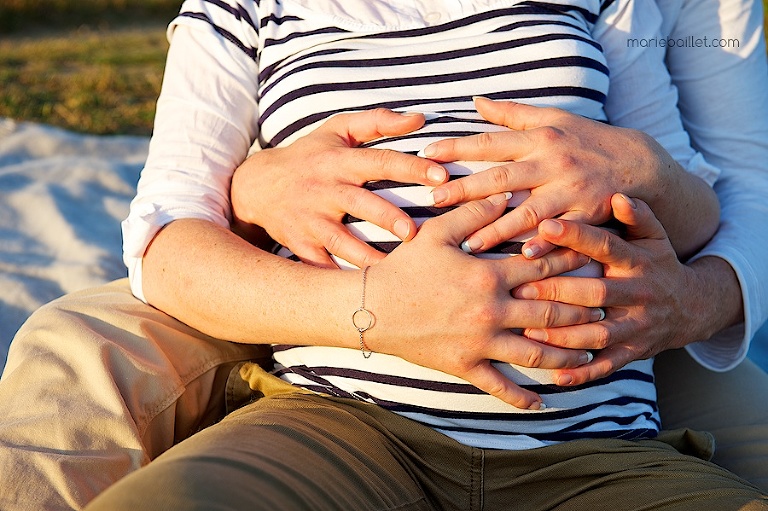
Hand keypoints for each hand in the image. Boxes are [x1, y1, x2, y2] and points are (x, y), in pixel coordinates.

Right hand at [231, 109, 447, 267]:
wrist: (257, 186)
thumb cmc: (309, 156)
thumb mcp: (338, 130)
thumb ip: (378, 122)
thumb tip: (420, 118)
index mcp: (339, 161)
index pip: (379, 160)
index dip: (411, 167)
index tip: (441, 176)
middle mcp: (325, 190)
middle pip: (360, 203)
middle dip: (387, 218)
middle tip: (414, 232)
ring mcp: (311, 220)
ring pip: (342, 242)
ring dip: (368, 257)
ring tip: (397, 273)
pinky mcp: (301, 246)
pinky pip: (322, 266)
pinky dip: (341, 282)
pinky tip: (366, 296)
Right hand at [365, 194, 604, 408]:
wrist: (372, 308)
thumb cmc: (404, 267)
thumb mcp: (437, 233)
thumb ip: (474, 212)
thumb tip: (506, 194)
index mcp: (489, 275)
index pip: (543, 268)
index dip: (573, 263)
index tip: (597, 261)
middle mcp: (492, 311)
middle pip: (551, 312)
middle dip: (584, 311)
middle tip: (610, 310)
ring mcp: (481, 342)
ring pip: (536, 352)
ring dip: (568, 354)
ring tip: (591, 353)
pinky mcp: (466, 365)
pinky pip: (500, 386)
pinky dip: (523, 397)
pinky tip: (544, 402)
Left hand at [423, 97, 671, 256]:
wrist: (638, 162)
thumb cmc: (586, 140)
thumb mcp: (553, 119)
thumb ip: (512, 114)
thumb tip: (475, 102)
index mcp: (539, 139)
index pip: (491, 142)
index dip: (458, 148)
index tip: (427, 155)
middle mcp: (552, 163)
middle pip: (502, 177)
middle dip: (466, 189)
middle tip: (433, 200)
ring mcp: (571, 190)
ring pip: (528, 211)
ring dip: (498, 228)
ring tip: (469, 244)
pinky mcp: (589, 213)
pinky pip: (564, 232)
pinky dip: (547, 244)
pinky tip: (525, 257)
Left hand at [511, 193, 704, 385]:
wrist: (692, 308)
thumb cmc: (658, 264)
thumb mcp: (654, 237)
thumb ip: (638, 216)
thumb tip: (617, 195)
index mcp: (638, 262)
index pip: (606, 245)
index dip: (576, 235)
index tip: (544, 226)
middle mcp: (638, 294)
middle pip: (597, 293)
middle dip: (559, 292)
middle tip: (520, 289)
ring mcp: (637, 326)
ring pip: (598, 334)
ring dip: (563, 336)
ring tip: (528, 331)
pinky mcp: (634, 352)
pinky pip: (607, 366)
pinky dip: (582, 373)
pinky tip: (555, 375)